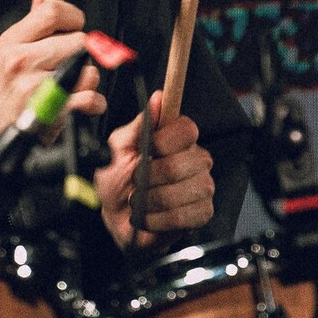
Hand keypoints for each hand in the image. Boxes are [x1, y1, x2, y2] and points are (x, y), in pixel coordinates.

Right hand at [0, 0, 104, 165]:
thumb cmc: (6, 92)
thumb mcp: (10, 52)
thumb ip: (32, 21)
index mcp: (12, 41)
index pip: (52, 11)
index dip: (73, 16)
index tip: (75, 25)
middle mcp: (20, 61)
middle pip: (78, 40)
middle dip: (81, 53)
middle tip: (70, 64)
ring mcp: (34, 87)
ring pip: (88, 69)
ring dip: (88, 80)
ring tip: (72, 88)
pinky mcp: (49, 112)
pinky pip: (90, 97)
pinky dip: (93, 103)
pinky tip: (80, 105)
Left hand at [95, 90, 215, 252]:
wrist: (115, 217)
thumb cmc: (117, 178)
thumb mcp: (120, 147)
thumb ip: (140, 125)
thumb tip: (158, 98)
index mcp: (177, 139)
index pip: (187, 129)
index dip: (165, 140)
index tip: (147, 149)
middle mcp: (195, 159)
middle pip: (185, 162)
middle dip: (151, 176)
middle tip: (135, 181)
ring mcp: (202, 186)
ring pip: (185, 191)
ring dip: (152, 199)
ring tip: (139, 200)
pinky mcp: (202, 213)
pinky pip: (185, 215)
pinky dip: (159, 219)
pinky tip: (149, 216)